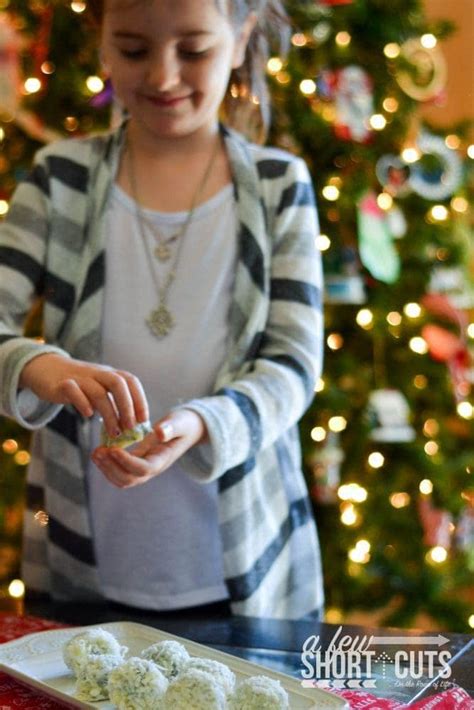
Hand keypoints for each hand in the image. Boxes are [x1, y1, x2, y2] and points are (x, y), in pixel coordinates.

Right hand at [20, 353, 148, 436]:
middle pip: (118, 383)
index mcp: (109, 373)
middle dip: (127, 406)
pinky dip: (83, 403)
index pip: (130, 381)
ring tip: (114, 433)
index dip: (139, 399)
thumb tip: (132, 426)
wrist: (46, 369)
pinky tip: (88, 415)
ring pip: (98, 392)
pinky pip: (74, 391)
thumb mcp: (100, 389)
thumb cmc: (79, 385)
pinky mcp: (62, 384)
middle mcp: (97, 373)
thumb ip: (114, 403)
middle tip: (130, 427)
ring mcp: (79, 377)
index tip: (144, 420)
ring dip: (110, 414)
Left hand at [91, 409, 206, 487]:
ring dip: (106, 469)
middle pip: (129, 480)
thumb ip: (171, 428)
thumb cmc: (183, 424)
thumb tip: (159, 433)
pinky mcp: (136, 463)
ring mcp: (143, 468)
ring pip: (122, 479)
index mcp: (162, 460)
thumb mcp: (180, 422)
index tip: (112, 449)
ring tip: (96, 453)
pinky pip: (120, 471)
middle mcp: (152, 469)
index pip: (143, 469)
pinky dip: (108, 465)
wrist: (186, 429)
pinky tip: (100, 452)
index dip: (126, 462)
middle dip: (111, 468)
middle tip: (98, 451)